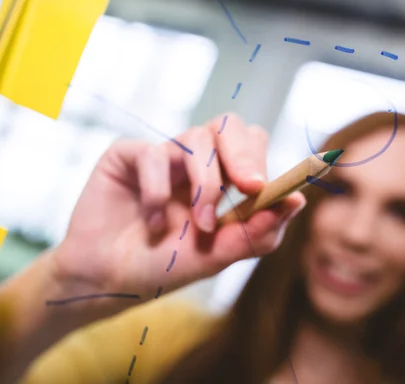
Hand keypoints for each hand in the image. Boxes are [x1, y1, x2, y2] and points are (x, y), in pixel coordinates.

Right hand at [51, 113, 305, 301]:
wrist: (107, 280)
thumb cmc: (160, 267)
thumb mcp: (215, 257)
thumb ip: (254, 232)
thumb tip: (297, 201)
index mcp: (217, 181)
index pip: (250, 147)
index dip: (263, 160)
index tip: (267, 189)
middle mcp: (191, 163)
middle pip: (228, 125)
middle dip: (243, 153)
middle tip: (249, 186)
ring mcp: (160, 157)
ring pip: (196, 138)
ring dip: (205, 184)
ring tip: (199, 225)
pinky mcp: (127, 156)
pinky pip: (152, 154)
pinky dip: (158, 191)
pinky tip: (152, 222)